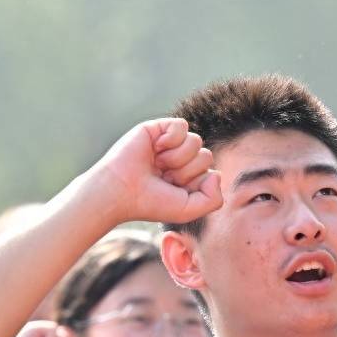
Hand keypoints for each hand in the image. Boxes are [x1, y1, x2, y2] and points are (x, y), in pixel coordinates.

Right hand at [88, 119, 223, 225]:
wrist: (120, 191)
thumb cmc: (151, 203)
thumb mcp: (189, 210)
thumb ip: (214, 199)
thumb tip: (216, 173)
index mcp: (187, 178)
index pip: (211, 172)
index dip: (195, 184)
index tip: (174, 192)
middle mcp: (179, 160)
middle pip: (205, 156)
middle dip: (187, 171)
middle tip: (164, 178)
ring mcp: (169, 144)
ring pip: (196, 141)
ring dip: (178, 157)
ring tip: (158, 165)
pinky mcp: (157, 128)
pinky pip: (182, 125)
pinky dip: (171, 139)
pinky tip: (155, 149)